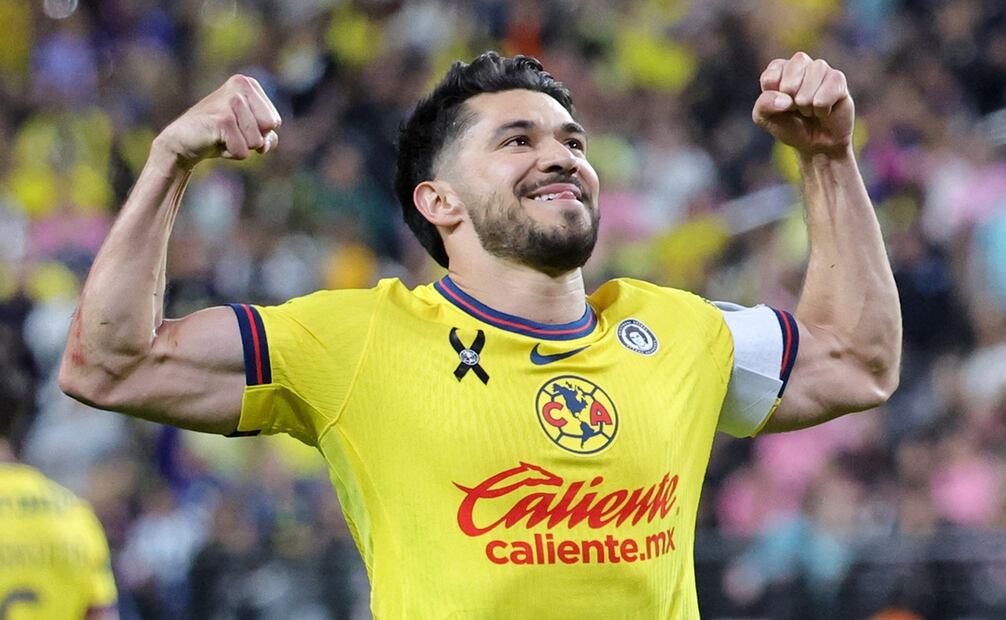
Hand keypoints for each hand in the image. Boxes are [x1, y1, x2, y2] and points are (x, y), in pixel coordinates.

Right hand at [155, 75, 281, 168]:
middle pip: (269, 128)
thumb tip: (268, 141)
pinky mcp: (222, 120)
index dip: (259, 133)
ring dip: (241, 147)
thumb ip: (267, 135)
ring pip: (257, 141)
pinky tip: (215, 142)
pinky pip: (243, 151)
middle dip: (252, 139)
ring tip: (222, 137)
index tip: (238, 127)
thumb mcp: (247, 132)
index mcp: (248, 84)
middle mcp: (240, 86)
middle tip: (230, 133)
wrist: (182, 141)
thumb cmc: (218, 135)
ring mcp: (231, 101)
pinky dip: (231, 153)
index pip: (274, 121)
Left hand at [752, 52, 852, 157]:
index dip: (774, 100)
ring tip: (810, 110)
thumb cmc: (789, 126)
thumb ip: (764, 104)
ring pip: (812, 77)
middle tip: (797, 109)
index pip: (770, 78)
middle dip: (792, 101)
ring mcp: (820, 68)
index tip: (781, 107)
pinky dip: (823, 107)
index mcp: (777, 69)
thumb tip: (786, 99)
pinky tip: (824, 111)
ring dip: (808, 103)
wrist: (816, 145)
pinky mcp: (838, 79)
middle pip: (791, 77)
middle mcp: (799, 63)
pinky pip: (830, 87)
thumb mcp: (766, 118)